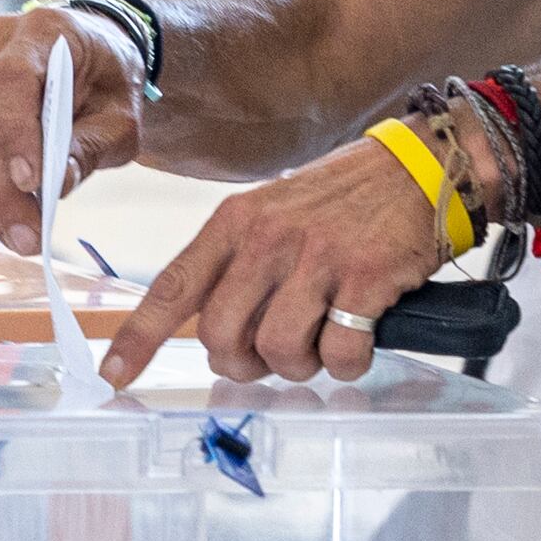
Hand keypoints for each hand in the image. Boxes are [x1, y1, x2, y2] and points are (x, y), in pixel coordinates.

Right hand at [0, 5, 144, 253]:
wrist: (82, 59)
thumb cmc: (103, 87)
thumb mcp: (121, 118)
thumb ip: (91, 147)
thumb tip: (56, 185)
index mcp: (40, 30)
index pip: (10, 80)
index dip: (14, 133)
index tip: (31, 183)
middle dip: (1, 192)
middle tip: (29, 240)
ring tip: (19, 236)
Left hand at [97, 132, 444, 387]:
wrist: (426, 166)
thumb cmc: (347, 198)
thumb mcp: (276, 211)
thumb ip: (241, 262)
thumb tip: (217, 330)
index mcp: (236, 221)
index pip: (173, 287)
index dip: (138, 338)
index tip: (114, 375)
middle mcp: (268, 238)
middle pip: (222, 336)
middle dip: (242, 364)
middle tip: (269, 359)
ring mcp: (317, 257)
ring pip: (278, 351)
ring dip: (300, 366)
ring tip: (322, 343)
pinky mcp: (366, 278)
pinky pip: (340, 352)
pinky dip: (348, 364)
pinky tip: (359, 341)